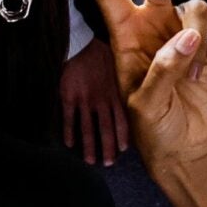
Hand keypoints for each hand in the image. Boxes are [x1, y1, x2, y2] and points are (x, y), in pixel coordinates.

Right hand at [58, 39, 129, 166]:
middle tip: (108, 163)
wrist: (79, 43)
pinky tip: (69, 144)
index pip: (122, 120)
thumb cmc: (99, 52)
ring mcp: (84, 100)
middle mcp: (102, 100)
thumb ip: (125, 81)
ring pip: (88, 128)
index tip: (123, 149)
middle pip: (106, 129)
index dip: (123, 136)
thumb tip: (138, 87)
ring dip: (90, 146)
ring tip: (90, 160)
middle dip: (107, 148)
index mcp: (115, 92)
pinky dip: (69, 132)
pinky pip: (69, 119)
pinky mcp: (68, 97)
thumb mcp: (119, 64)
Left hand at [77, 0, 206, 175]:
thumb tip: (188, 37)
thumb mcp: (146, 104)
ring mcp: (182, 34)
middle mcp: (154, 25)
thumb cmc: (151, 125)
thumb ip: (163, 69)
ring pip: (198, 7)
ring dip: (202, 41)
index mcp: (127, 36)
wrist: (181, 146)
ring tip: (194, 78)